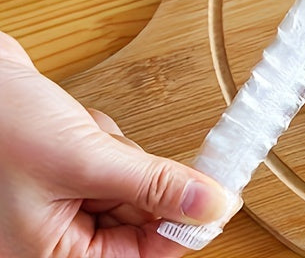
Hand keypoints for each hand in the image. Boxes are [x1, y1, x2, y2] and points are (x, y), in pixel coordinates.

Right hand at [0, 32, 235, 257]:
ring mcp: (61, 202)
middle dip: (138, 179)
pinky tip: (78, 126)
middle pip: (137, 220)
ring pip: (129, 184)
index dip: (181, 226)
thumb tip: (212, 205)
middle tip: (129, 153)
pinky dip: (106, 139)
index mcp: (50, 256)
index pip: (140, 256)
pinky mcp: (66, 170)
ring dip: (119, 154)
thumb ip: (153, 185)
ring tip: (82, 136)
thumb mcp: (85, 160)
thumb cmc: (2, 125)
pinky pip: (112, 161)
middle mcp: (54, 237)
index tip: (218, 196)